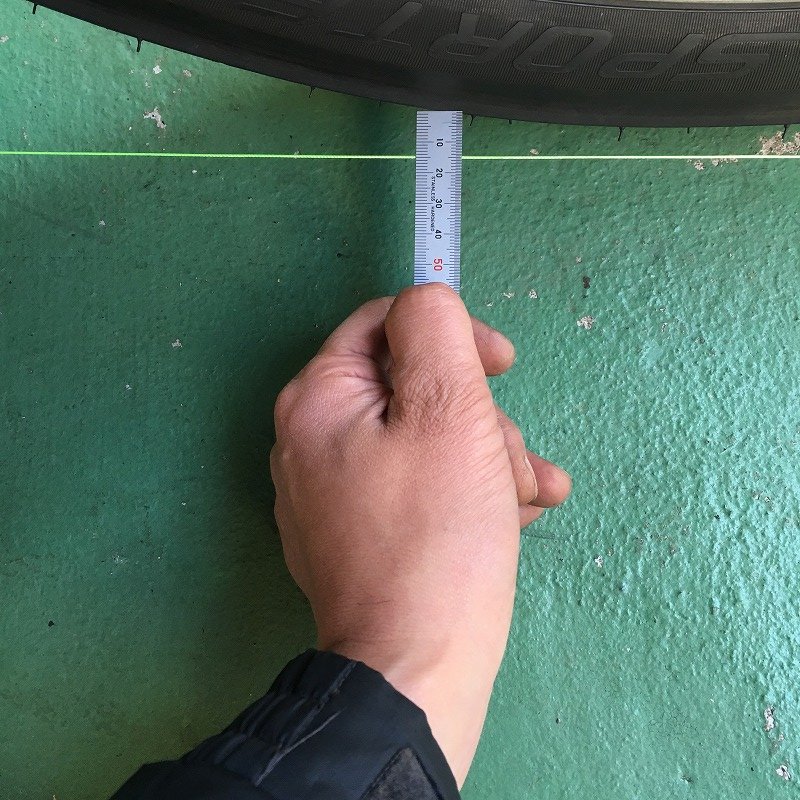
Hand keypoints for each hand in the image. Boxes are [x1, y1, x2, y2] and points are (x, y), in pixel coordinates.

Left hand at [270, 284, 570, 785]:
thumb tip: (426, 301)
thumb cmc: (437, 535)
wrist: (415, 672)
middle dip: (477, 415)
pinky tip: (514, 514)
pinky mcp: (358, 537)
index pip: (385, 324)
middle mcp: (310, 442)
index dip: (451, 332)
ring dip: (486, 456)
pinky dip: (465, 491)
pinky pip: (416, 487)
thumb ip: (436, 330)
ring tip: (529, 496)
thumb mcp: (448, 409)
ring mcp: (331, 495)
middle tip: (511, 460)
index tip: (502, 365)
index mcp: (317, 400)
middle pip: (410, 389)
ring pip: (423, 440)